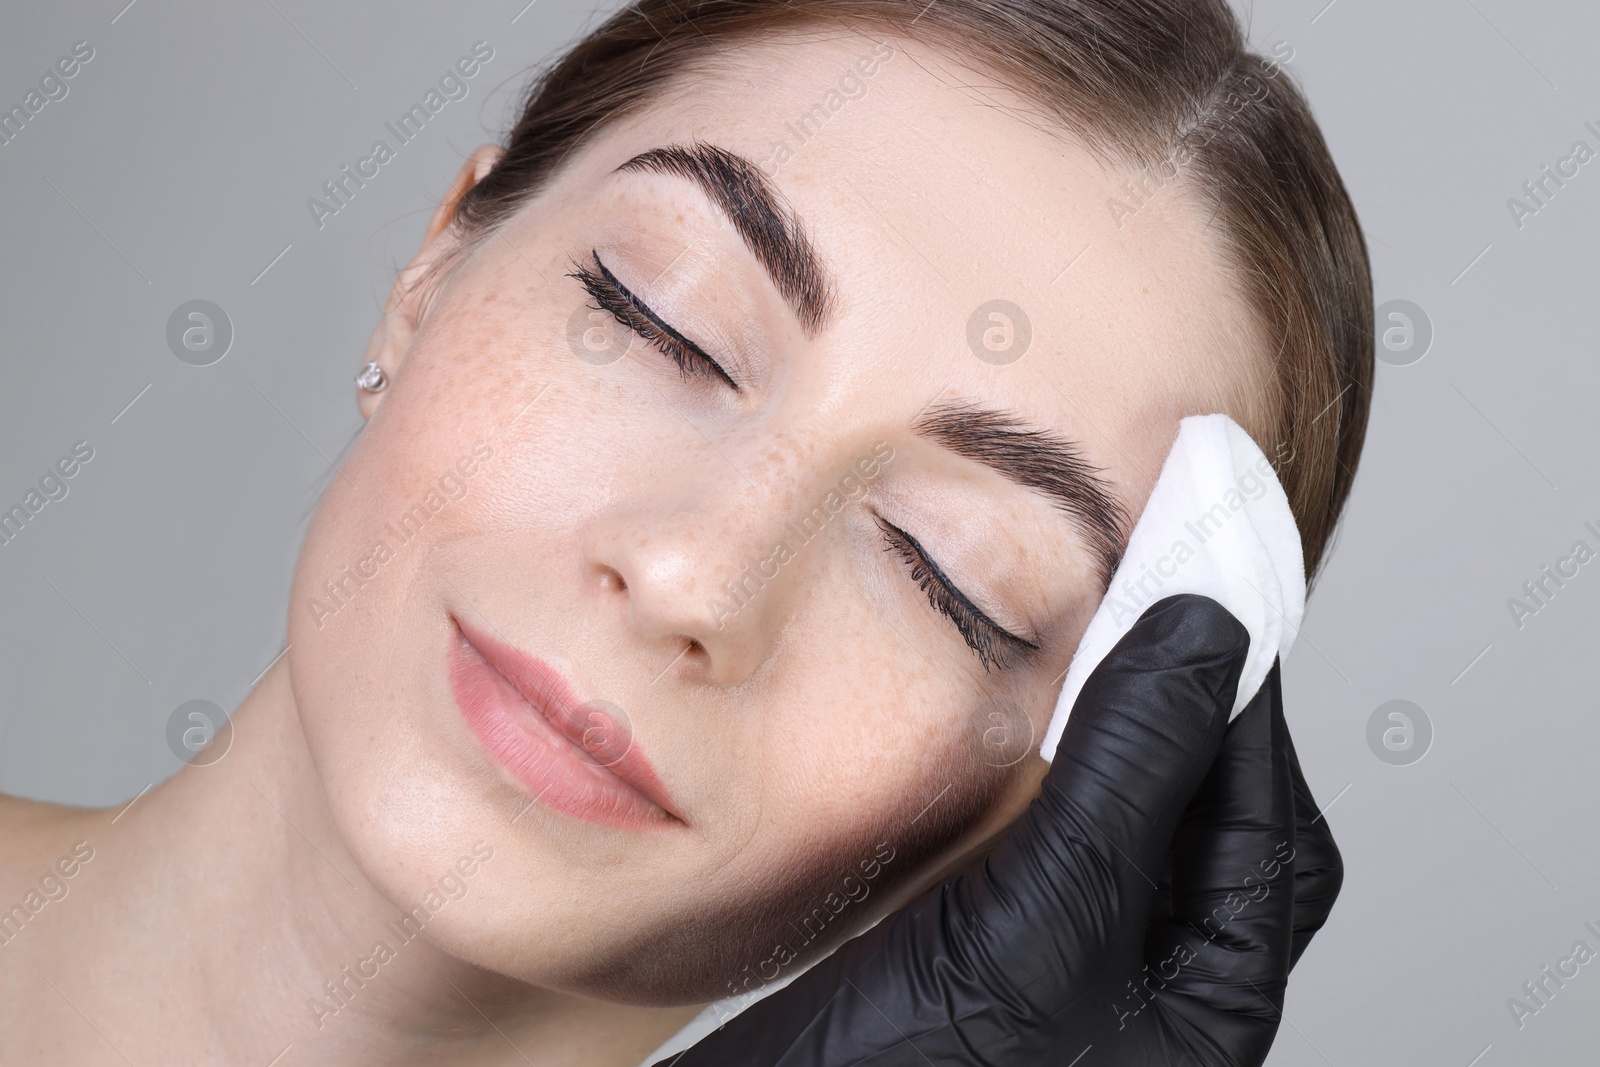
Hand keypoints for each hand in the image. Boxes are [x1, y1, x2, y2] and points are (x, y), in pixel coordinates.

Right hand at [654, 593, 1342, 1065]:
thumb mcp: (1041, 925)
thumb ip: (1130, 774)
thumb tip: (1206, 628)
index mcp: (1205, 1008)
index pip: (1264, 822)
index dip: (1243, 695)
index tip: (1214, 580)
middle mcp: (1155, 999)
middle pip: (1207, 822)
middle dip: (1184, 708)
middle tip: (1150, 600)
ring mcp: (1076, 982)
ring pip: (1126, 826)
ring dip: (1116, 730)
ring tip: (1089, 645)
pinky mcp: (997, 962)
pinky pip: (1053, 844)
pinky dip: (1048, 769)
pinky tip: (1011, 730)